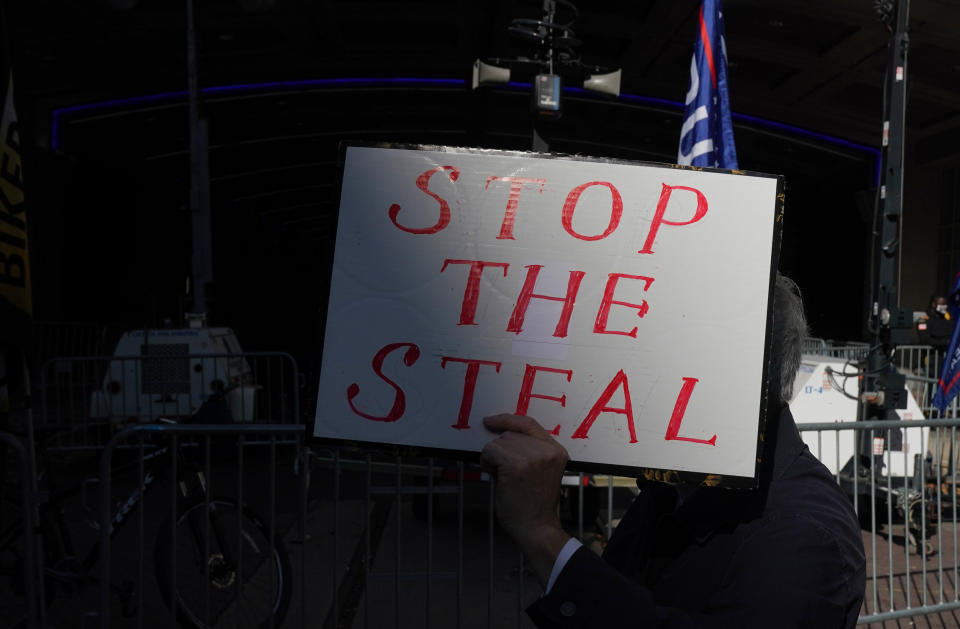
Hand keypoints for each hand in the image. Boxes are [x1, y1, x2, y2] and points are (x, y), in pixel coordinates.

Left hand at [481, 413, 571, 585]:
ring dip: (493, 457)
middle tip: (505, 472)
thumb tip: (499, 436)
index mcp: (556, 451)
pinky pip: (490, 452)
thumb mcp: (539, 471)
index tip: (491, 421)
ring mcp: (533, 458)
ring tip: (503, 477)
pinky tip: (495, 476)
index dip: (507, 420)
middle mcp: (547, 451)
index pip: (528, 423)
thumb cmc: (533, 505)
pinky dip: (487, 462)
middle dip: (500, 450)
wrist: (536, 529)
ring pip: (498, 442)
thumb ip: (527, 451)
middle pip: (510, 434)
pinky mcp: (516, 466)